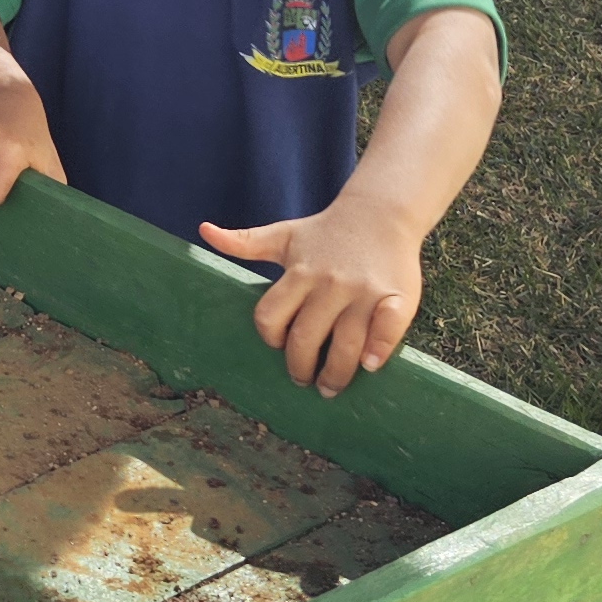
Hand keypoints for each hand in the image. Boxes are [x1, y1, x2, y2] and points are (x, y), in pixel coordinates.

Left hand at [202, 192, 423, 395]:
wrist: (380, 214)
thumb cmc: (326, 232)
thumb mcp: (283, 235)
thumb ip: (245, 242)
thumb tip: (204, 229)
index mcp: (300, 272)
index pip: (271, 315)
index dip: (270, 336)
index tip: (277, 347)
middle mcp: (330, 283)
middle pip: (306, 337)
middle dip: (300, 367)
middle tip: (303, 382)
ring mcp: (364, 292)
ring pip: (346, 342)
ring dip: (336, 373)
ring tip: (329, 388)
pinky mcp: (398, 296)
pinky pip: (388, 328)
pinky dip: (380, 349)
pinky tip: (370, 366)